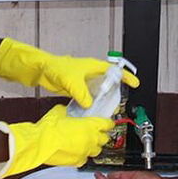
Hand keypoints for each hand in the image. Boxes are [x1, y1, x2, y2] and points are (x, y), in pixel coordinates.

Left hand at [0, 38, 139, 107]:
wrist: (42, 70)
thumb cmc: (56, 67)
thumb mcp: (72, 81)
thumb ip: (82, 93)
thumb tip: (89, 104)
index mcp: (94, 66)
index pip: (115, 70)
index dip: (126, 77)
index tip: (135, 84)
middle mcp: (91, 74)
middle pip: (108, 84)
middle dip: (114, 94)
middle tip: (116, 105)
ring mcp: (85, 82)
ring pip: (98, 93)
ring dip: (101, 102)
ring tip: (105, 111)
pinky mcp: (78, 89)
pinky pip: (88, 98)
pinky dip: (91, 105)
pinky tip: (90, 112)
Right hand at [0, 105, 112, 177]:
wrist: (40, 144)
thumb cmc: (49, 128)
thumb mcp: (59, 112)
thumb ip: (67, 111)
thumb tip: (65, 110)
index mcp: (90, 125)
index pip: (107, 124)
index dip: (107, 123)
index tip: (106, 123)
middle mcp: (91, 139)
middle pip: (105, 139)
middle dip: (101, 136)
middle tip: (96, 133)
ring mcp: (85, 152)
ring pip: (97, 151)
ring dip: (93, 146)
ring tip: (86, 143)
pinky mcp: (77, 161)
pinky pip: (84, 159)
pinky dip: (82, 156)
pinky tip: (76, 152)